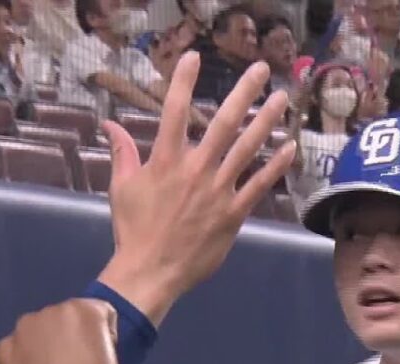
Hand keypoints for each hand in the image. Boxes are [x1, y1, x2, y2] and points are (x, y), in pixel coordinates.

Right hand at [0, 299, 122, 363]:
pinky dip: (108, 328)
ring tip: (96, 361)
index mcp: (5, 350)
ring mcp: (55, 313)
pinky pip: (102, 312)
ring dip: (85, 334)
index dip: (48, 359)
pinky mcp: (83, 310)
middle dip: (63, 342)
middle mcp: (26, 325)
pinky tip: (108, 349)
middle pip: (50, 327)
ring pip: (75, 318)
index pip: (30, 346)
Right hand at [96, 51, 295, 325]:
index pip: (173, 111)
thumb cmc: (133, 229)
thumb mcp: (122, 187)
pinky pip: (259, 185)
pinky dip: (275, 166)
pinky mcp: (234, 213)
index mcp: (164, 161)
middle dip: (243, 93)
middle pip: (223, 123)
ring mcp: (218, 191)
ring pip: (247, 149)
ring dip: (266, 121)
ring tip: (281, 99)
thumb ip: (122, 152)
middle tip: (260, 69)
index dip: (183, 81)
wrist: (151, 271)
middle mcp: (195, 170)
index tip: (194, 56)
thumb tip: (109, 124)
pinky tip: (289, 147)